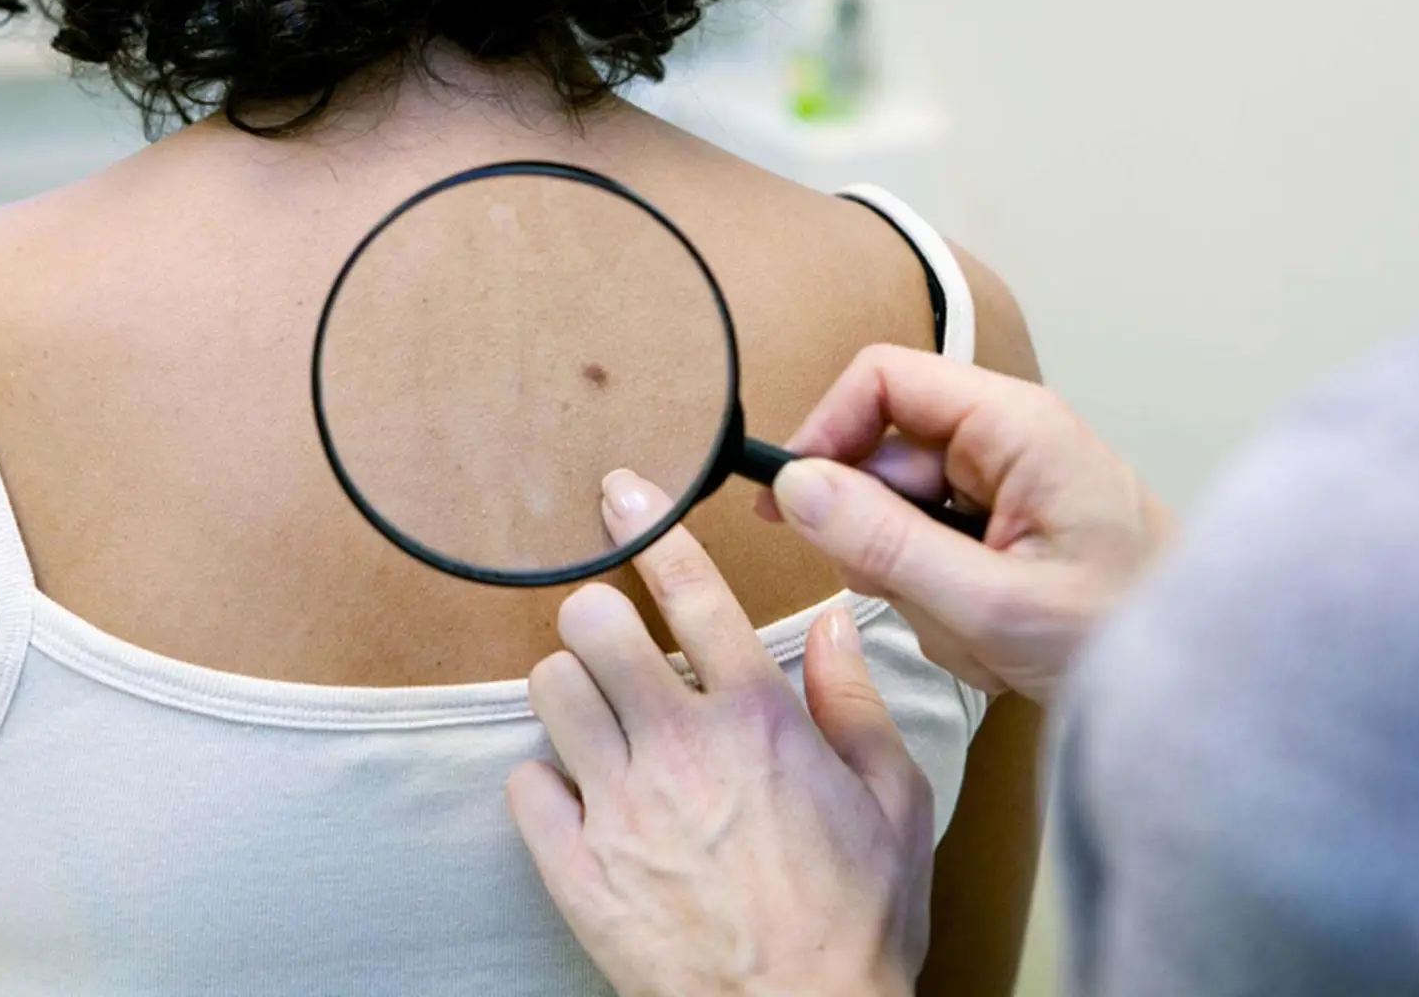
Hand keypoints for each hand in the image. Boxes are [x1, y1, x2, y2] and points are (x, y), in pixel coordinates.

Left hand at [507, 470, 930, 996]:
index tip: (621, 495)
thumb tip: (835, 624)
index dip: (648, 526)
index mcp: (759, 719)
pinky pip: (523, 786)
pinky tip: (576, 795)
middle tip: (611, 637)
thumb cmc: (857, 923)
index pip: (691, 589)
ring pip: (549, 690)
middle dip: (594, 613)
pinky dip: (543, 782)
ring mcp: (621, 807)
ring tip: (597, 714)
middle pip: (592, 624)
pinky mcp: (578, 869)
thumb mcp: (895, 803)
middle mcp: (681, 747)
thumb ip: (858, 701)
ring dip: (569, 690)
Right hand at [762, 344, 1172, 703]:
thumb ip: (886, 544)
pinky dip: (944, 605)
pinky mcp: (1005, 529)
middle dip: (884, 543)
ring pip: (898, 517)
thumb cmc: (1125, 637)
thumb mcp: (990, 603)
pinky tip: (997, 641)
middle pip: (881, 458)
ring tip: (983, 633)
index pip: (883, 379)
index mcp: (1014, 425)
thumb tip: (794, 488)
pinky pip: (929, 553)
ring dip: (918, 586)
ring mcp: (1005, 487)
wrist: (1211, 689)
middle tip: (925, 603)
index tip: (790, 504)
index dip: (826, 432)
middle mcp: (1006, 440)